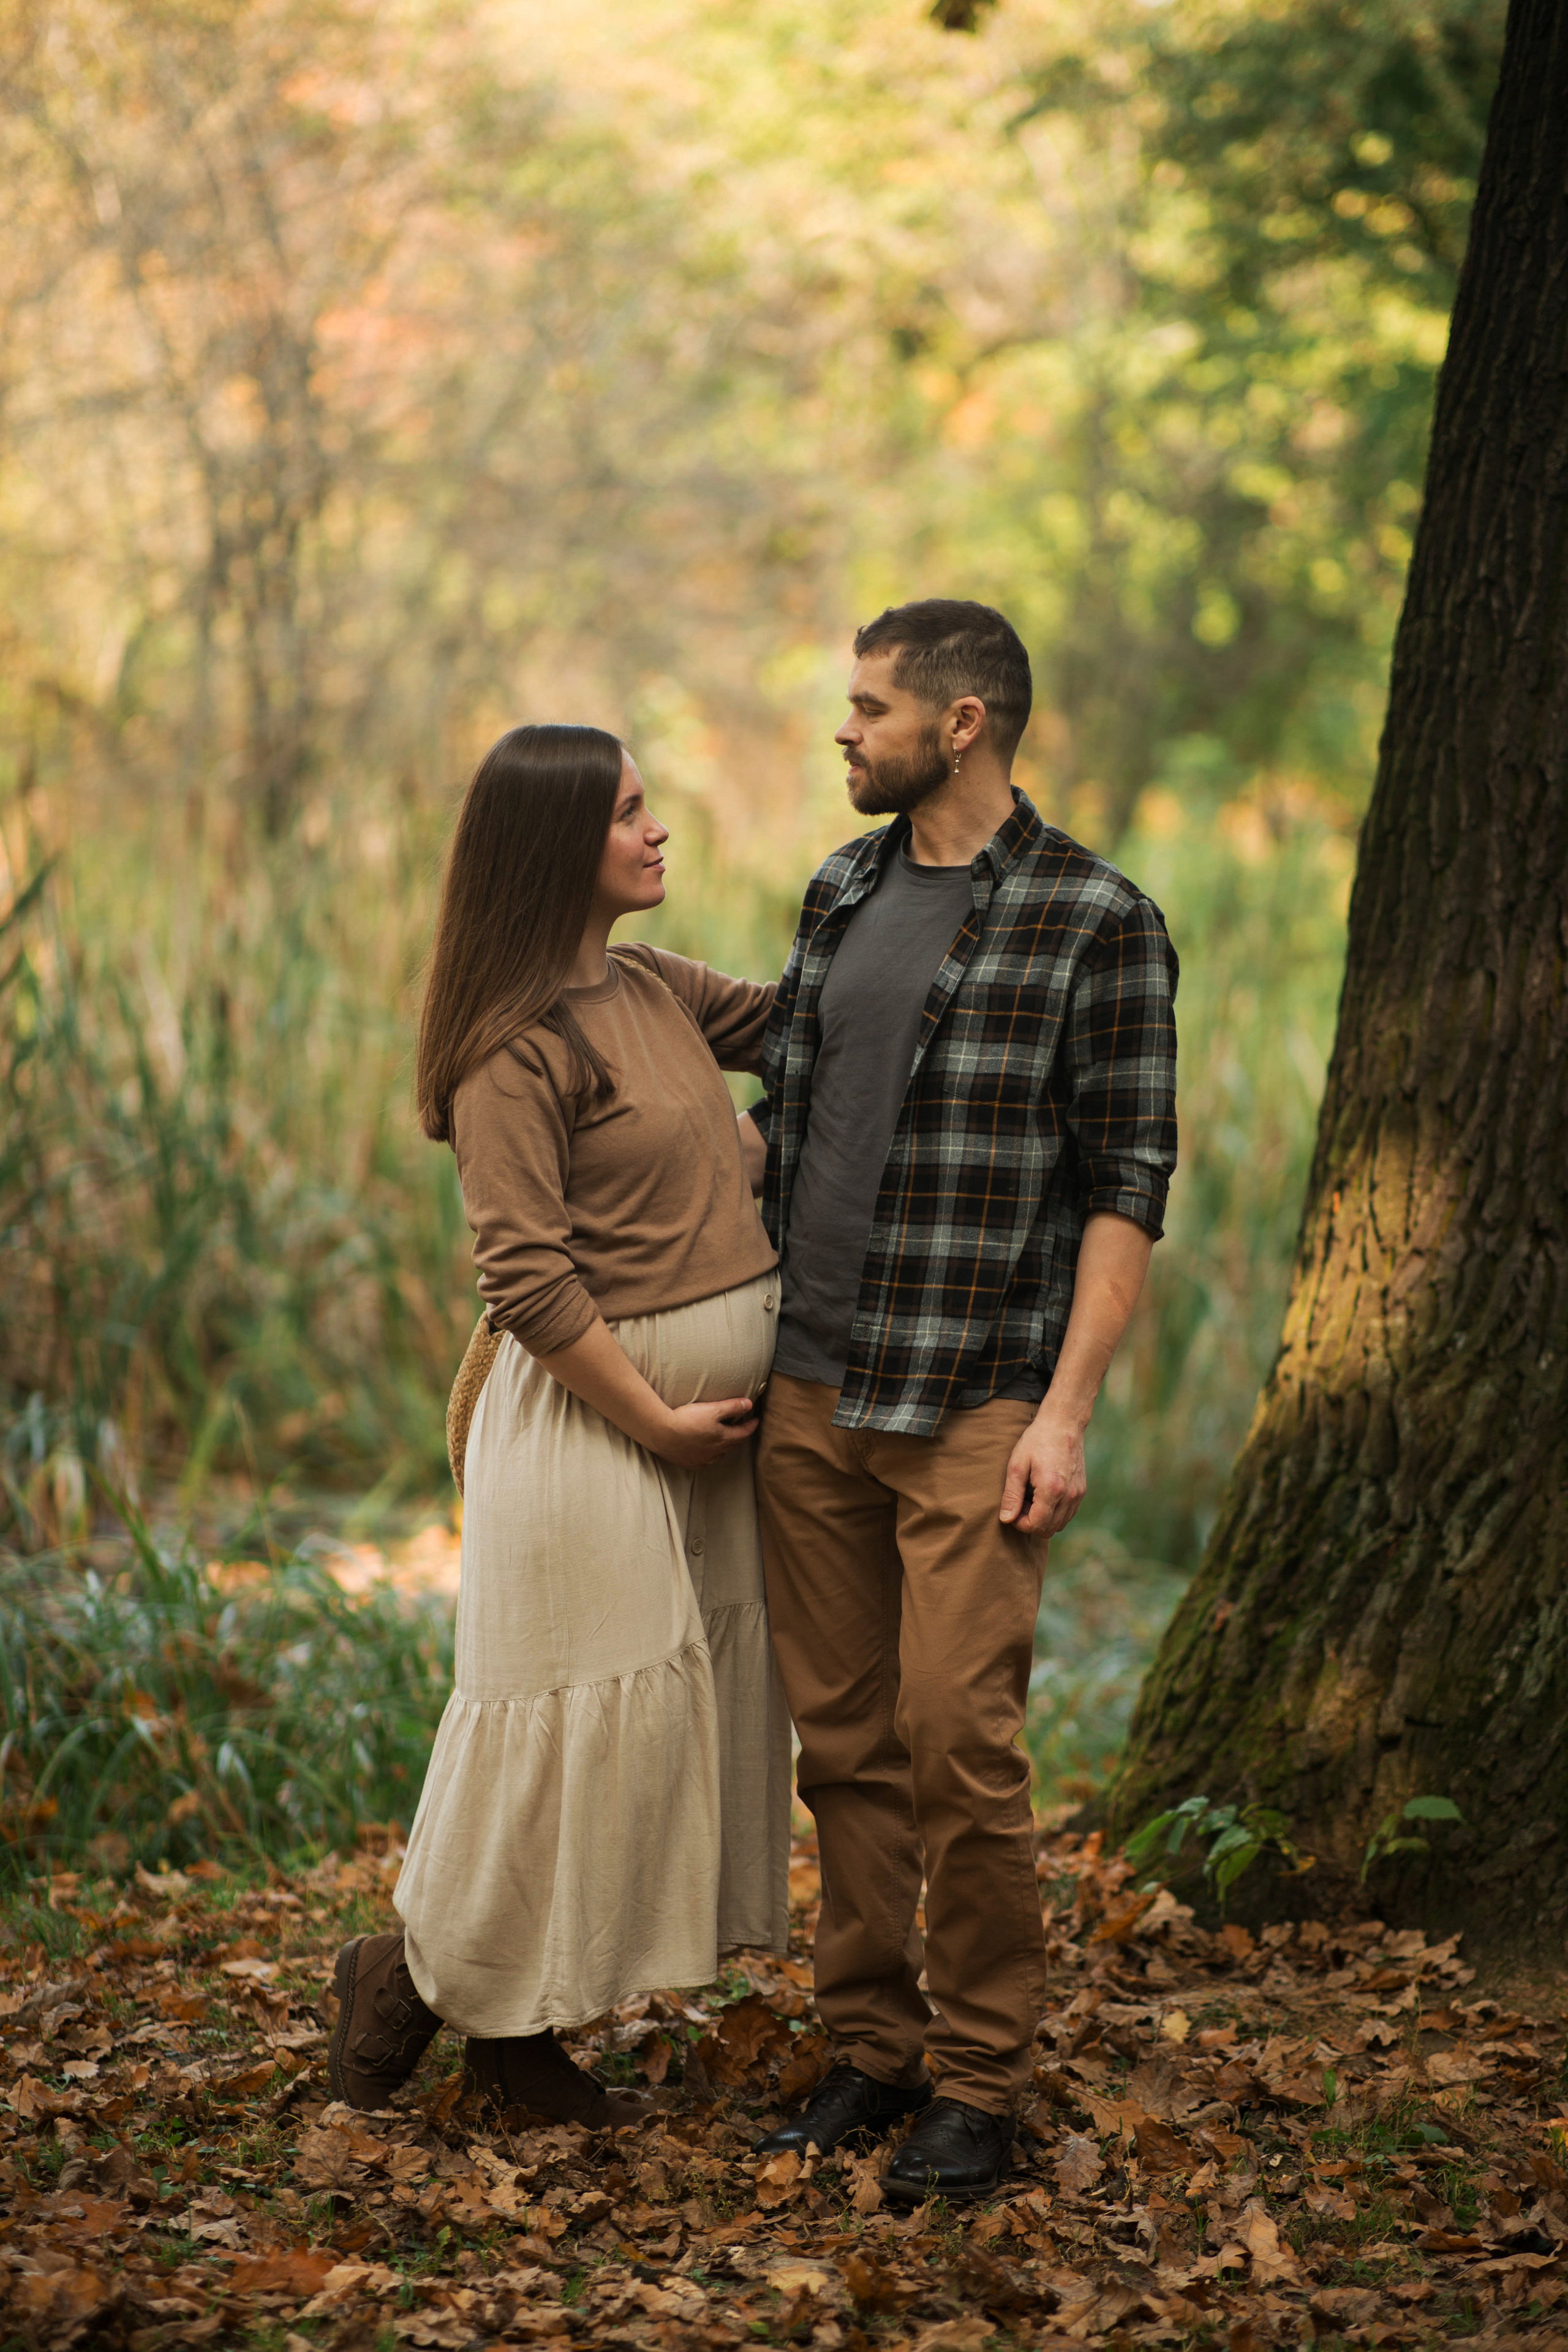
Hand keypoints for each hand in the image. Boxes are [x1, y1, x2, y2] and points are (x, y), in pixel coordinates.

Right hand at [654, 1396, 758, 1468]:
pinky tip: (703, 1453)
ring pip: (718, 1455)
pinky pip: (702, 1462)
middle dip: (739, 1436)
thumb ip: (732, 1407)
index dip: (751, 1425)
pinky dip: (706, 1457)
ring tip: (722, 1441)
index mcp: (722, 1438)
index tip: (755, 1420)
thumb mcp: (713, 1409)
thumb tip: (749, 1404)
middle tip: (741, 1429)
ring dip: (723, 1448)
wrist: (662, 1433)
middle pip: (732, 1445)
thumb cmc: (687, 1420)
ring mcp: (701, 1459)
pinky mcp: (688, 1462)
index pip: (743, 1433)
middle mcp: (714, 1452)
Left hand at [999, 1410, 1086, 1536]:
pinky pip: (1068, 1514)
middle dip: (1031, 1523)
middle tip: (1020, 1504)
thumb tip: (1006, 1519)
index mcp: (1052, 1489)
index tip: (1012, 1509)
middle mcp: (1069, 1495)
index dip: (1020, 1523)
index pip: (1036, 1525)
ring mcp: (1078, 1494)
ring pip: (1059, 1525)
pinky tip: (1043, 1496)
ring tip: (1031, 1499)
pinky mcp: (1082, 1491)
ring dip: (1043, 1519)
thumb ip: (1011, 1494)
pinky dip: (1054, 1513)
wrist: (1063, 1422)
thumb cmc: (1037, 1440)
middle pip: (1048, 1529)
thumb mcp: (1017, 1465)